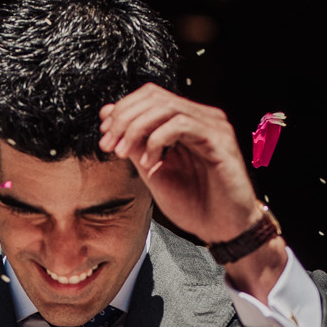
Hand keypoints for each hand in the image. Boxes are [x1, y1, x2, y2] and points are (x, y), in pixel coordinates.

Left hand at [98, 85, 287, 300]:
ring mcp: (213, 126)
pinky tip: (150, 162)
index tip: (104, 134)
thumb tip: (111, 120)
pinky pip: (182, 124)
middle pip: (155, 96)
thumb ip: (135, 146)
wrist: (222, 230)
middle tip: (108, 145)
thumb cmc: (195, 205)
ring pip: (166, 106)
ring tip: (124, 153)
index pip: (150, 96)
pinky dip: (157, 140)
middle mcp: (201, 118)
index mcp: (186, 122)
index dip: (123, 110)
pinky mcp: (220, 140)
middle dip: (124, 119)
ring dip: (136, 128)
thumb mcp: (154, 173)